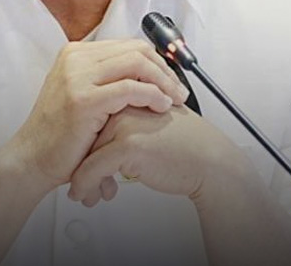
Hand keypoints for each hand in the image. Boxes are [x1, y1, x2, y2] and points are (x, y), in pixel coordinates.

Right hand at [5, 39, 190, 192]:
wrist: (32, 158)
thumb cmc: (60, 134)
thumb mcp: (80, 93)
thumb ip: (105, 79)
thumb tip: (145, 72)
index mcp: (76, 53)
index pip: (128, 45)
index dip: (156, 61)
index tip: (171, 80)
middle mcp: (75, 58)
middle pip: (136, 50)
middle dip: (165, 69)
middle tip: (179, 91)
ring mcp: (77, 76)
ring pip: (137, 64)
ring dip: (163, 81)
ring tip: (175, 99)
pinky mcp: (84, 99)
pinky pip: (130, 88)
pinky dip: (152, 95)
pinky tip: (161, 107)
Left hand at [65, 104, 254, 206]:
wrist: (210, 161)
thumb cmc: (186, 147)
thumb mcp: (150, 127)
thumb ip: (125, 127)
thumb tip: (96, 147)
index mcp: (130, 96)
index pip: (93, 119)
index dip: (85, 147)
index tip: (80, 167)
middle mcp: (124, 105)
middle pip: (87, 136)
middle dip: (81, 164)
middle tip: (80, 186)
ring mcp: (124, 123)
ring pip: (86, 154)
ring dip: (81, 179)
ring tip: (84, 195)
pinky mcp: (128, 144)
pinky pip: (92, 169)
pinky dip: (85, 185)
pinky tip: (85, 196)